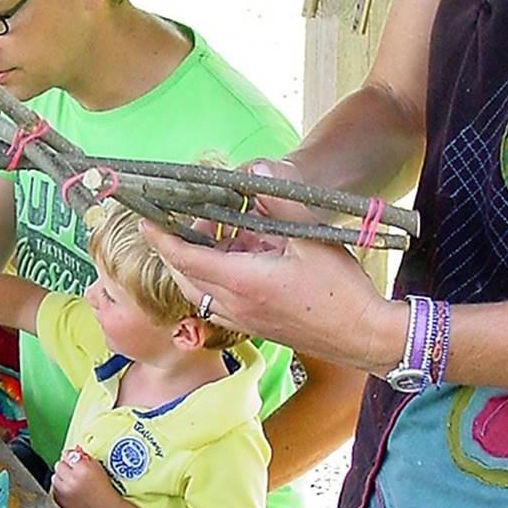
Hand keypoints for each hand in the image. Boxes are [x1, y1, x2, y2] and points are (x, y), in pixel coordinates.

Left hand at [51, 447, 123, 507]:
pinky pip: (54, 489)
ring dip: (61, 478)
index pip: (67, 455)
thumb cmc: (105, 491)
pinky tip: (70, 490)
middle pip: (59, 465)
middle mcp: (72, 480)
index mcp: (82, 469)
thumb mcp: (99, 468)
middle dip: (66, 467)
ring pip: (54, 477)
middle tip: (75, 472)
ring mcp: (65, 491)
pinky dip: (60, 489)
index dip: (71, 457)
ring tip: (72, 482)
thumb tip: (76, 449)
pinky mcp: (61, 501)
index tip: (74, 459)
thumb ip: (85, 457)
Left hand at [141, 158, 403, 372]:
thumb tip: (256, 170)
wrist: (362, 336)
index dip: (161, 239)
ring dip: (192, 266)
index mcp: (244, 282)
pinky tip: (231, 264)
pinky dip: (209, 282)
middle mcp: (235, 305)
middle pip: (184, 276)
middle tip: (182, 221)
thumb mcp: (313, 238)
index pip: (186, 258)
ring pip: (197, 293)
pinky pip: (215, 304)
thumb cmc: (342, 291)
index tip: (145, 220)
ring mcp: (242, 320)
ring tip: (209, 238)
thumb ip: (280, 203)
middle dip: (174, 248)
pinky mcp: (253, 327)